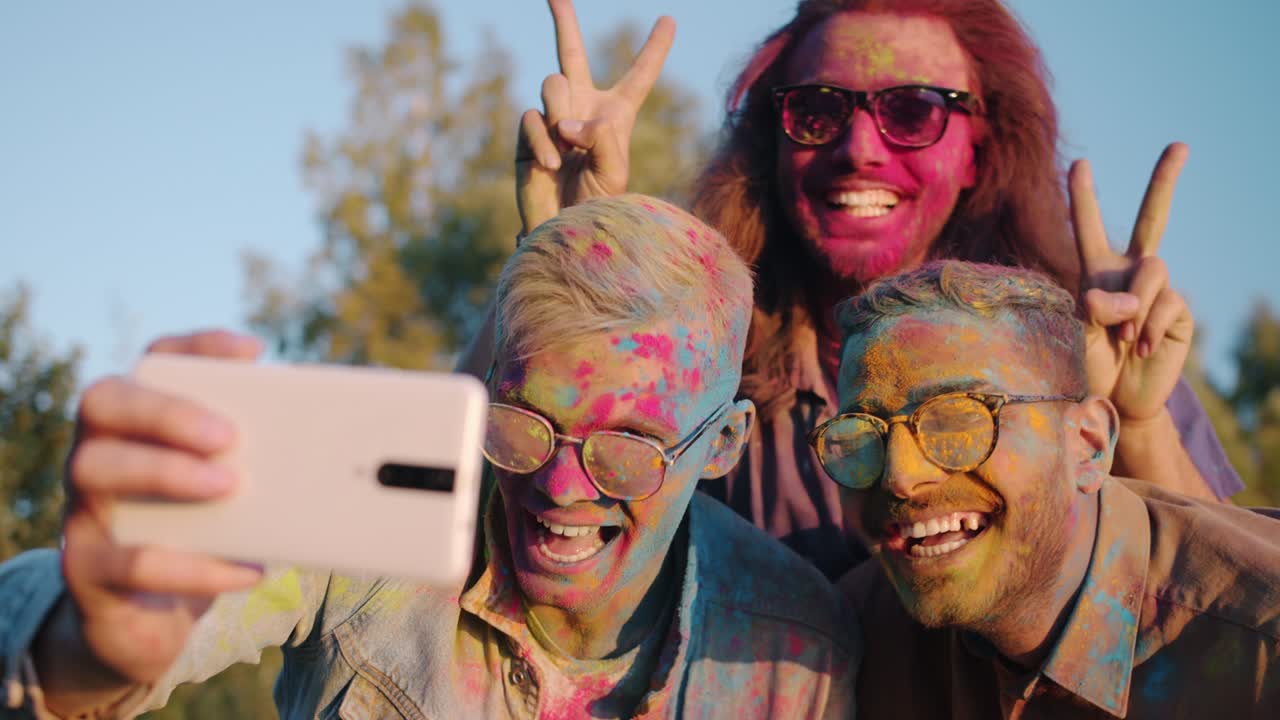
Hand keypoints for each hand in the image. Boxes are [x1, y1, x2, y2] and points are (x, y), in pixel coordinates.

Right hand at [59, 330, 263, 683]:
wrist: (146, 620)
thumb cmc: (198, 537)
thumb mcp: (228, 492)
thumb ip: (257, 459)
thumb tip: (329, 439)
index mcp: (135, 423)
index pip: (153, 362)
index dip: (196, 348)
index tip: (253, 352)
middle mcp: (97, 453)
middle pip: (104, 403)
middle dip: (168, 410)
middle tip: (229, 433)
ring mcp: (83, 509)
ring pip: (93, 470)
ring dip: (166, 472)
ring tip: (230, 486)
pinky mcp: (85, 571)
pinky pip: (125, 562)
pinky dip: (193, 565)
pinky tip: (245, 568)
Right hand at [516, 0, 674, 233]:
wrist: (564, 231)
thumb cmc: (598, 207)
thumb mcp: (614, 171)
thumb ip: (600, 137)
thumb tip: (566, 122)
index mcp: (616, 115)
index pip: (639, 76)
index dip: (654, 49)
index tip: (669, 20)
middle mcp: (582, 109)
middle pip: (573, 54)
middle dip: (563, 21)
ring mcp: (552, 119)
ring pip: (553, 83)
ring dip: (560, 111)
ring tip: (566, 146)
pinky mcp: (529, 134)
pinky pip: (532, 117)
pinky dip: (543, 140)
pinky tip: (551, 165)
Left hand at [1069, 143, 1193, 423]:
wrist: (1119, 397)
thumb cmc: (1090, 365)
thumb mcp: (1080, 336)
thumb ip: (1095, 310)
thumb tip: (1124, 296)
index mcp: (1097, 272)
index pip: (1089, 228)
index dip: (1084, 197)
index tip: (1081, 163)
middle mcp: (1130, 273)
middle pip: (1152, 219)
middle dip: (1165, 181)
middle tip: (1180, 145)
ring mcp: (1158, 289)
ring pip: (1153, 269)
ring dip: (1134, 306)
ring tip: (1123, 338)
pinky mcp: (1178, 310)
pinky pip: (1166, 303)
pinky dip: (1148, 327)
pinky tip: (1140, 348)